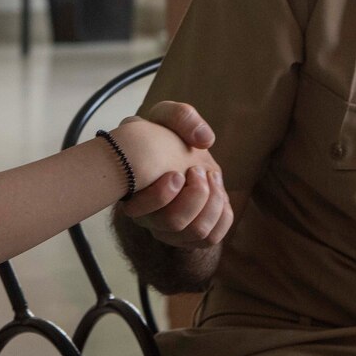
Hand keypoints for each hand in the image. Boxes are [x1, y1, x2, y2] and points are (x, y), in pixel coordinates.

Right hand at [117, 102, 232, 248]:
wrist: (174, 153)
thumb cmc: (164, 134)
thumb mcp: (166, 116)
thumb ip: (181, 117)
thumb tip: (205, 140)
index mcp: (133, 192)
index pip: (140, 211)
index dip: (162, 195)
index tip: (178, 172)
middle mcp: (148, 217)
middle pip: (173, 224)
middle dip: (195, 195)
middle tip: (197, 169)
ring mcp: (170, 230)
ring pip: (196, 233)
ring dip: (212, 202)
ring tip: (210, 177)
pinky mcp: (192, 235)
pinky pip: (212, 239)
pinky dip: (223, 215)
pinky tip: (219, 193)